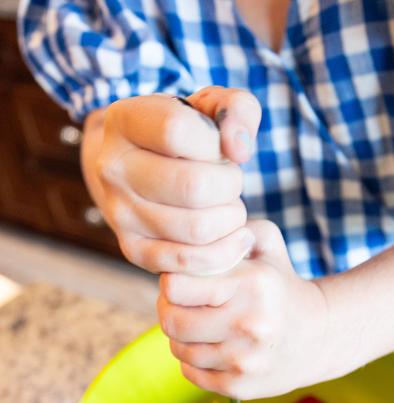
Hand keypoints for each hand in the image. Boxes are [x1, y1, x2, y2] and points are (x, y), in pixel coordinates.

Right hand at [83, 88, 261, 273]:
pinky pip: (186, 261)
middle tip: (231, 182)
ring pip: (196, 228)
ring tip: (230, 206)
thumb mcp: (212, 107)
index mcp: (124, 121)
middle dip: (230, 186)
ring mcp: (119, 213)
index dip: (214, 143)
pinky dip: (222, 253)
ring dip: (230, 219)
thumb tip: (238, 151)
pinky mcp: (132, 250)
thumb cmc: (187, 135)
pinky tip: (235, 238)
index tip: (218, 148)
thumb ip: (238, 110)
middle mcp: (112, 168)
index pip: (177, 130)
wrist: (145, 169)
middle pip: (192, 186)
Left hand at [157, 220, 329, 398]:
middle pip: (171, 321)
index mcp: (252, 285)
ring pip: (178, 349)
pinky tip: (210, 348)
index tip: (184, 281)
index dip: (172, 281)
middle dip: (169, 310)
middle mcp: (248, 324)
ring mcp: (244, 360)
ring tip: (200, 326)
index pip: (175, 285)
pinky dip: (192, 361)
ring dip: (181, 337)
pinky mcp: (240, 387)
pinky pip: (190, 374)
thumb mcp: (267, 244)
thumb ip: (231, 227)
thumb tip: (196, 231)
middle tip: (183, 305)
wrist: (320, 336)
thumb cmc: (281, 284)